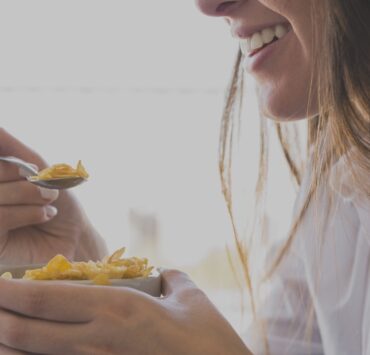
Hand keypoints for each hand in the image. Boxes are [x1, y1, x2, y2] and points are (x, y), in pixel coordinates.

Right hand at [0, 128, 106, 263]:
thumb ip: (10, 148)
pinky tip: (45, 215)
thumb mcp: (38, 169)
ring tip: (49, 202)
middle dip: (24, 179)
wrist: (75, 235)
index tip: (35, 171)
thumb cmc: (57, 200)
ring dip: (31, 195)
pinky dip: (28, 213)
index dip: (11, 165)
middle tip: (48, 189)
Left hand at [0, 270, 251, 354]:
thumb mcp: (191, 296)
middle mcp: (97, 340)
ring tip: (3, 326)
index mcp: (117, 309)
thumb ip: (171, 277)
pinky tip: (29, 351)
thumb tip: (162, 273)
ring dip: (9, 342)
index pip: (47, 298)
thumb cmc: (207, 338)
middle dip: (0, 315)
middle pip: (27, 331)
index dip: (14, 290)